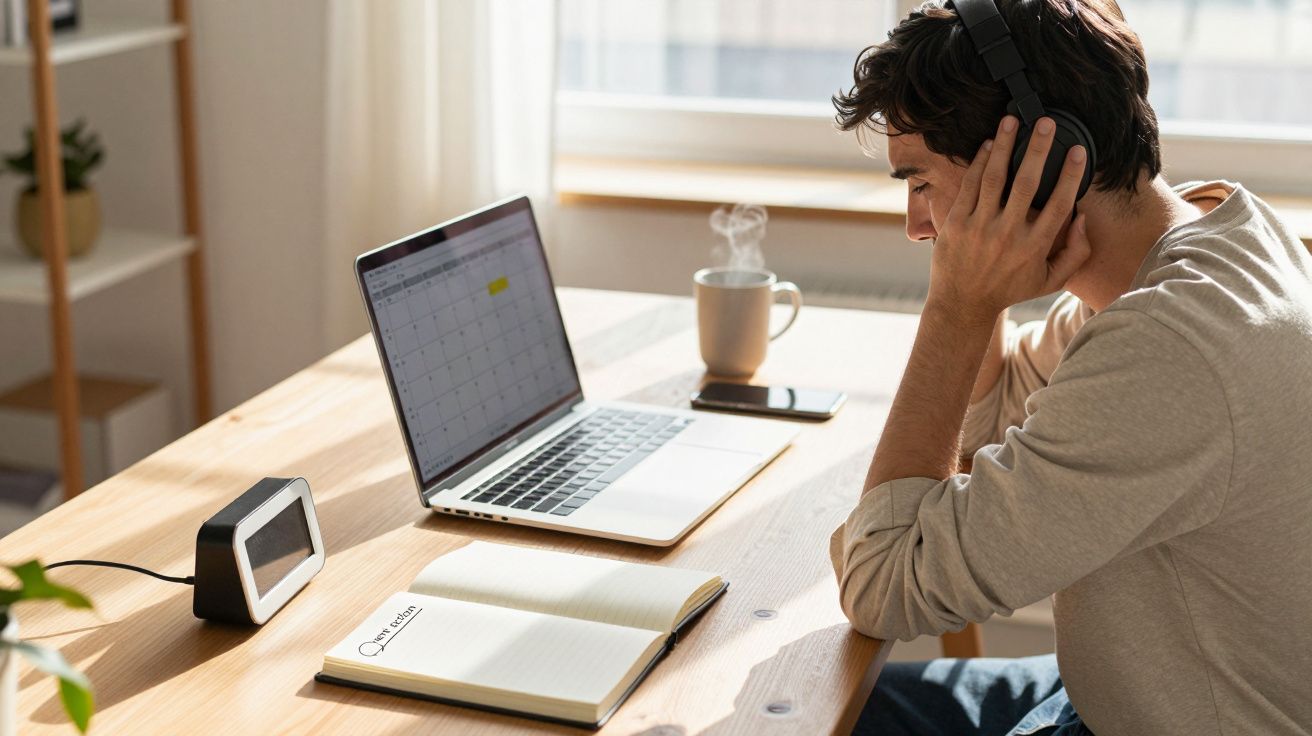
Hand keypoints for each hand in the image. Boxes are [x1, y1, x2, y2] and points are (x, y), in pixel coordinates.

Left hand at [925, 115, 1091, 324]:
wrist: (962, 304)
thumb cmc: (1009, 289)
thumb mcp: (1049, 280)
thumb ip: (1076, 253)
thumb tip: (1083, 217)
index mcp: (1035, 246)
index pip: (1059, 203)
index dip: (1071, 175)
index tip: (1078, 150)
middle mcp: (1008, 234)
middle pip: (1028, 182)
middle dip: (1038, 148)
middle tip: (1046, 122)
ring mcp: (980, 227)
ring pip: (995, 178)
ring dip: (1004, 145)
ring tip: (1011, 120)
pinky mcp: (956, 223)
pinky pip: (970, 186)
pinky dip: (979, 162)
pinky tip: (989, 144)